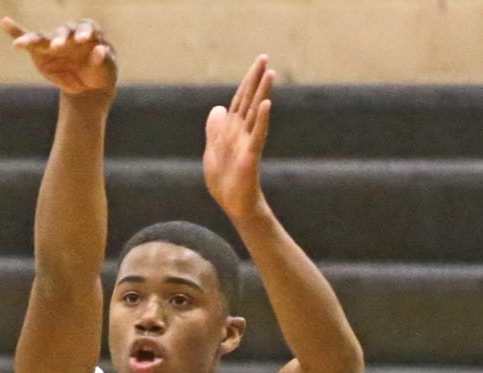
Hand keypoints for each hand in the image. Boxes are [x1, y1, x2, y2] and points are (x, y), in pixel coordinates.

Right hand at [0, 17, 116, 98]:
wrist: (91, 83)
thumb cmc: (101, 71)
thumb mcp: (107, 67)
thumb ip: (103, 58)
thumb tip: (100, 50)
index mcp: (87, 31)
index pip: (85, 28)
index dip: (83, 33)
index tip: (82, 41)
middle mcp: (68, 33)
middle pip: (63, 32)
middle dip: (60, 38)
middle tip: (58, 46)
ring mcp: (53, 41)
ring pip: (41, 37)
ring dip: (32, 40)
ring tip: (20, 44)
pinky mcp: (41, 50)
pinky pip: (28, 39)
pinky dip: (16, 32)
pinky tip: (4, 22)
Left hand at [203, 56, 273, 219]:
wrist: (232, 205)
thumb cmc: (225, 182)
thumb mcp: (212, 152)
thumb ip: (214, 130)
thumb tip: (218, 108)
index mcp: (231, 131)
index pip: (240, 100)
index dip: (247, 81)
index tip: (258, 63)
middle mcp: (241, 133)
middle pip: (249, 101)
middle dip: (255, 80)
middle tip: (265, 58)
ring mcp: (247, 143)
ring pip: (254, 114)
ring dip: (262, 93)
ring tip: (270, 74)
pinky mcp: (250, 157)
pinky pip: (257, 135)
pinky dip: (261, 120)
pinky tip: (266, 105)